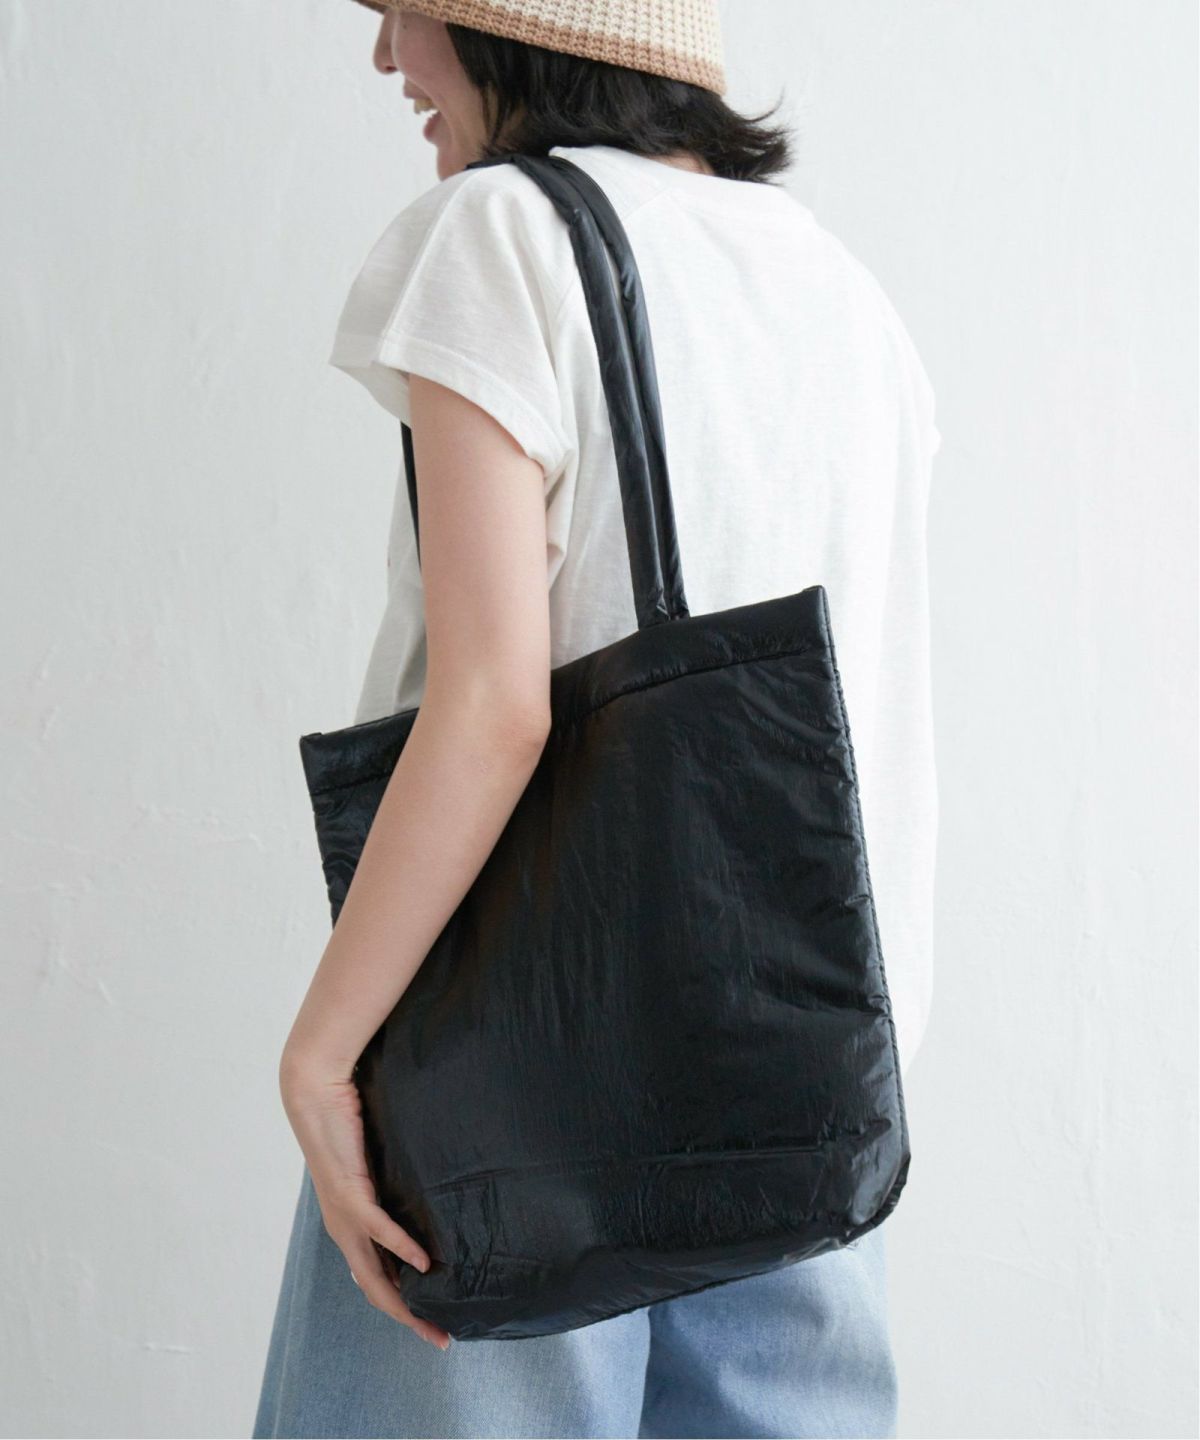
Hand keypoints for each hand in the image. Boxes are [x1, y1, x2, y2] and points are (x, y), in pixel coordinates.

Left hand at [278, 1055, 451, 1350]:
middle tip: (439, 1339)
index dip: (401, 1307)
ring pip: (372, 1273)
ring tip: (431, 1318)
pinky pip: (378, 1229)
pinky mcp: (349, 1191)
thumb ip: (392, 1184)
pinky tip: (424, 1262)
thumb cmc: (346, 1122)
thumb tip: (425, 1194)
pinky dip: (400, 1249)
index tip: (432, 1324)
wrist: (316, 1094)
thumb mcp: (375, 1163)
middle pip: (374, 1290)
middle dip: (407, 1318)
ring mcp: (344, 1215)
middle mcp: (343, 1229)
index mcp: (348, 1226)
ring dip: (403, 1301)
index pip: (375, 1280)